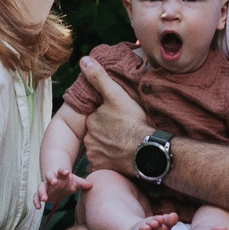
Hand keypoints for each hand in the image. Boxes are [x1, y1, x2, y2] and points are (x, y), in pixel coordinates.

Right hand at [37, 166, 87, 207]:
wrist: (58, 184)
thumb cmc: (68, 182)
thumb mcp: (76, 183)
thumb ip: (82, 183)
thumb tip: (90, 185)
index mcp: (61, 175)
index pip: (61, 171)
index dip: (63, 170)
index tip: (66, 172)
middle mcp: (51, 179)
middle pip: (49, 176)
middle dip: (51, 178)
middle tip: (54, 182)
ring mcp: (45, 186)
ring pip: (41, 187)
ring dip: (42, 192)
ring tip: (44, 199)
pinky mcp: (41, 194)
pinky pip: (36, 196)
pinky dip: (36, 201)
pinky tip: (38, 207)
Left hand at [74, 57, 151, 172]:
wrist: (146, 151)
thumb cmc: (132, 122)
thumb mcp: (116, 95)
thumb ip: (98, 78)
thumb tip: (83, 60)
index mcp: (90, 121)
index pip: (94, 116)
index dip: (105, 115)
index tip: (117, 117)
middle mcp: (89, 140)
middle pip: (96, 134)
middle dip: (105, 132)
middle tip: (122, 130)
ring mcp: (96, 156)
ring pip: (99, 149)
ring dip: (108, 147)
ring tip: (124, 144)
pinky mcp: (104, 169)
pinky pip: (104, 164)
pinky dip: (110, 161)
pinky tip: (121, 157)